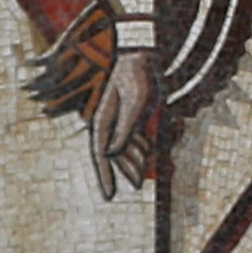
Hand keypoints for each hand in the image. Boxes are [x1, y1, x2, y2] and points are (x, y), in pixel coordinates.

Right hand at [86, 48, 158, 198]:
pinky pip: (134, 137)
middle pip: (115, 155)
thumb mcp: (135, 104)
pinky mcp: (131, 115)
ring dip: (136, 159)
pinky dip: (142, 146)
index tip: (108, 196)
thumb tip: (111, 154)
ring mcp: (120, 120)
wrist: (139, 56)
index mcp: (103, 122)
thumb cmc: (136, 78)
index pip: (100, 156)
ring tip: (145, 172)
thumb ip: (125, 130)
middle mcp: (108, 124)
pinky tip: (151, 151)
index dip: (104, 177)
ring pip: (126, 148)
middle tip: (137, 185)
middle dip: (126, 170)